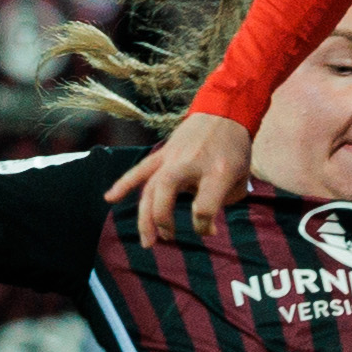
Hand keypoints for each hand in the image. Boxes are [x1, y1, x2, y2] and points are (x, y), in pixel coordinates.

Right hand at [103, 111, 252, 246]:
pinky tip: (109, 198)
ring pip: (150, 188)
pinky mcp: (163, 154)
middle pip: (165, 195)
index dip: (205, 225)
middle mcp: (190, 164)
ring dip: (145, 216)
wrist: (224, 111)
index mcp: (216, 172)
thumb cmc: (234, 147)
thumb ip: (225, 201)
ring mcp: (173, 158)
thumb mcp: (242, 176)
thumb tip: (207, 224)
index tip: (211, 229)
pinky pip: (140, 170)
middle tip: (168, 239)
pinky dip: (123, 184)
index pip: (204, 208)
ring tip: (146, 241)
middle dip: (163, 221)